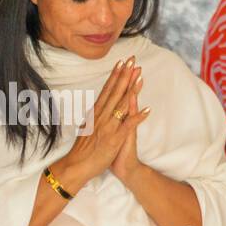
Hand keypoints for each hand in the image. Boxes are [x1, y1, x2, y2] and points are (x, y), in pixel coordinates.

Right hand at [56, 56, 144, 189]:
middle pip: (115, 92)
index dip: (115, 75)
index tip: (121, 62)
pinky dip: (138, 117)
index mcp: (96, 112)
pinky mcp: (114, 139)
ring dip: (132, 89)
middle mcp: (101, 116)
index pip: (107, 89)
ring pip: (122, 104)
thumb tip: (95, 108)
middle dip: (124, 75)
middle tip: (132, 60)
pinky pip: (128, 126)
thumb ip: (93, 117)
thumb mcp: (86, 128)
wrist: (77, 166)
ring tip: (140, 76)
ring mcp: (108, 126)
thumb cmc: (82, 149)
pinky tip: (148, 109)